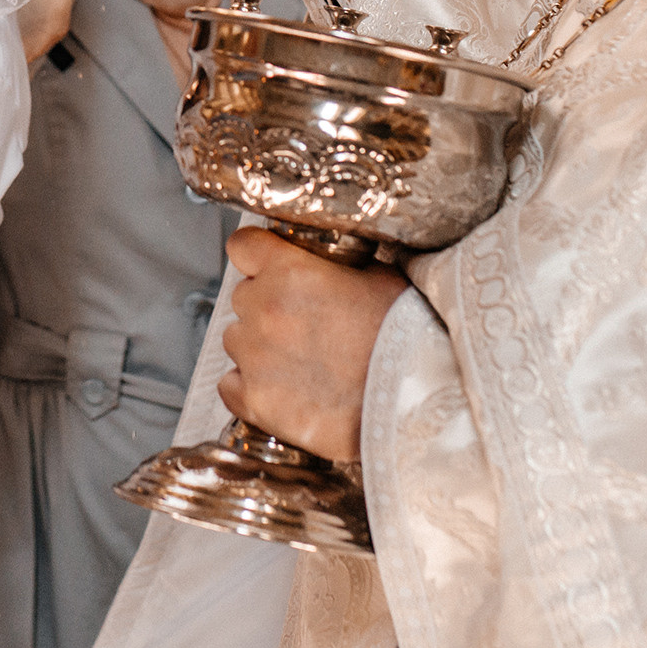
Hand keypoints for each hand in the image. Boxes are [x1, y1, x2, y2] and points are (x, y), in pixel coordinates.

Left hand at [217, 227, 406, 463]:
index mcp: (292, 271)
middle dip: (266, 306)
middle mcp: (265, 310)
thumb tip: (331, 264)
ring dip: (259, 347)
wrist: (416, 400)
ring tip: (301, 362)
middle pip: (242, 297)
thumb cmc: (406, 339)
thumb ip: (340, 266)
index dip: (256, 256)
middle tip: (304, 325)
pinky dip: (249, 386)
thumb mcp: (380, 278)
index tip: (266, 265)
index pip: (243, 246)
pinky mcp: (256, 401)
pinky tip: (283, 389)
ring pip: (236, 340)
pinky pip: (230, 385)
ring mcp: (256, 357)